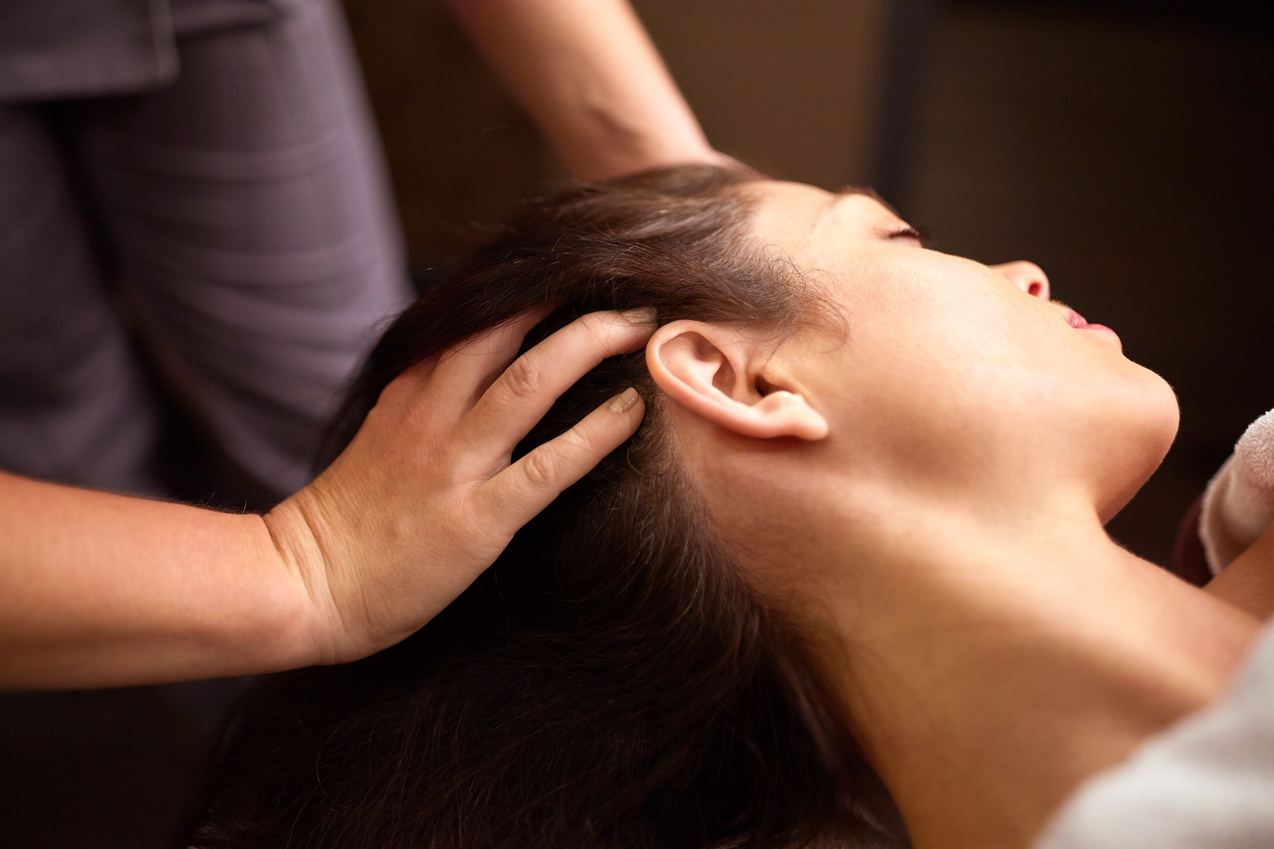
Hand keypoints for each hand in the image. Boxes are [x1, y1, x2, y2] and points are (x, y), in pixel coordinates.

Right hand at [264, 308, 654, 663]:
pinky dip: (596, 434)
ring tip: (640, 329)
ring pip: (530, 381)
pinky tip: (632, 412)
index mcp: (409, 394)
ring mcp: (455, 464)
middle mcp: (432, 416)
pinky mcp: (478, 518)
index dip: (528, 297)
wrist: (301, 585)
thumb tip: (466, 373)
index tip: (576, 282)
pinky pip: (548, 467)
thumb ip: (420, 402)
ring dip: (591, 344)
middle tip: (626, 297)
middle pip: (504, 333)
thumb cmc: (345, 524)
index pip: (473, 325)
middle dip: (569, 304)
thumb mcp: (375, 439)